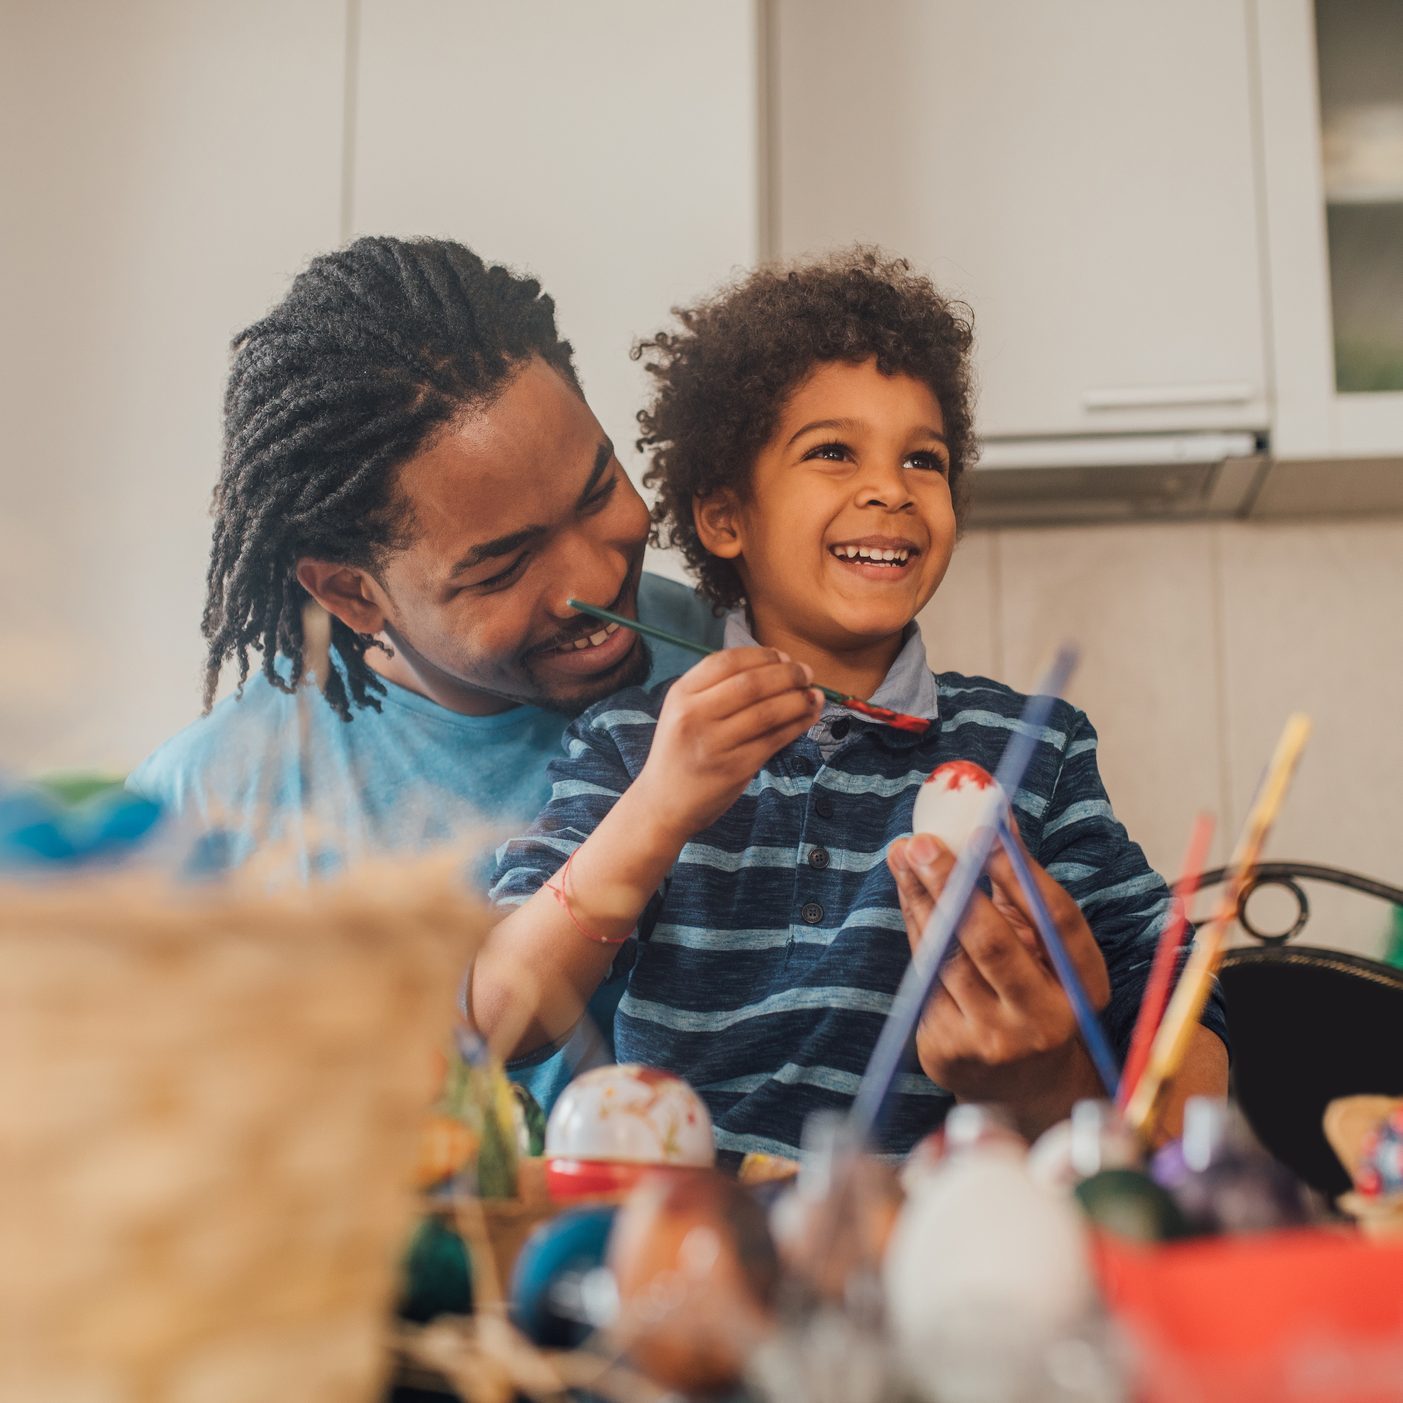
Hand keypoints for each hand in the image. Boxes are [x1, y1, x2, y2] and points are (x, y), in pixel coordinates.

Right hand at [636, 648, 822, 844]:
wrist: (664, 804)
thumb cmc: (682, 752)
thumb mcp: (685, 712)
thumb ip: (719, 688)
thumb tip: (779, 665)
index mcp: (681, 694)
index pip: (726, 661)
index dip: (762, 655)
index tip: (783, 657)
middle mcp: (694, 715)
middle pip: (751, 683)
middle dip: (787, 674)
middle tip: (806, 673)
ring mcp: (714, 743)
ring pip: (767, 712)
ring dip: (798, 699)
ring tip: (813, 695)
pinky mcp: (734, 768)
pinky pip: (774, 739)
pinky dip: (798, 724)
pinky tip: (809, 716)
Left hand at [886, 830, 1109, 1138]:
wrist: (1025, 1087)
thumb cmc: (1039, 995)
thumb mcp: (1049, 950)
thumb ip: (1022, 888)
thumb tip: (1000, 818)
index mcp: (1080, 988)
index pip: (1054, 921)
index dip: (1019, 873)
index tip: (987, 828)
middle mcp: (1042, 1020)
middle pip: (991, 941)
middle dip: (952, 884)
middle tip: (922, 842)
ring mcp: (992, 1041)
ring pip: (946, 957)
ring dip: (919, 900)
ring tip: (902, 857)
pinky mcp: (947, 1051)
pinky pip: (923, 980)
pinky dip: (916, 934)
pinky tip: (909, 898)